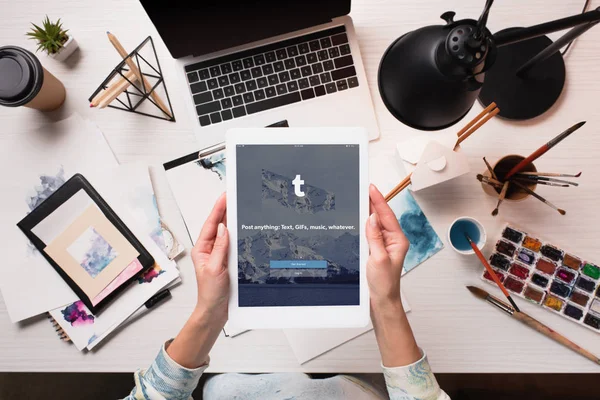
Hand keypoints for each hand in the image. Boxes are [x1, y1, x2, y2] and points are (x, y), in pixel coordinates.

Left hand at [167, 194, 229, 368]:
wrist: (215, 312)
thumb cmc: (210, 294)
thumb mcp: (215, 269)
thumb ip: (220, 248)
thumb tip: (223, 228)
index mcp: (202, 249)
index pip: (210, 224)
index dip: (218, 209)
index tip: (225, 196)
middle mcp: (210, 249)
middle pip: (218, 225)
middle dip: (226, 210)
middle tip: (234, 195)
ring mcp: (219, 255)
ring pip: (227, 233)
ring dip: (233, 220)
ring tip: (240, 205)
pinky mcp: (228, 261)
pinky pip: (234, 244)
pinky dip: (239, 234)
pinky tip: (245, 227)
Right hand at [366, 184, 420, 366]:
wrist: (381, 301)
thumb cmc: (384, 284)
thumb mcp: (378, 258)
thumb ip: (375, 237)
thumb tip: (372, 217)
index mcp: (398, 240)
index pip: (387, 215)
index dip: (379, 200)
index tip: (372, 188)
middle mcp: (392, 241)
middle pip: (382, 216)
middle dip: (374, 202)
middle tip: (364, 188)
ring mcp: (384, 245)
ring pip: (375, 224)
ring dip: (368, 212)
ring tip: (361, 198)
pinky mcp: (376, 250)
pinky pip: (370, 233)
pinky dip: (364, 224)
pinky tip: (359, 219)